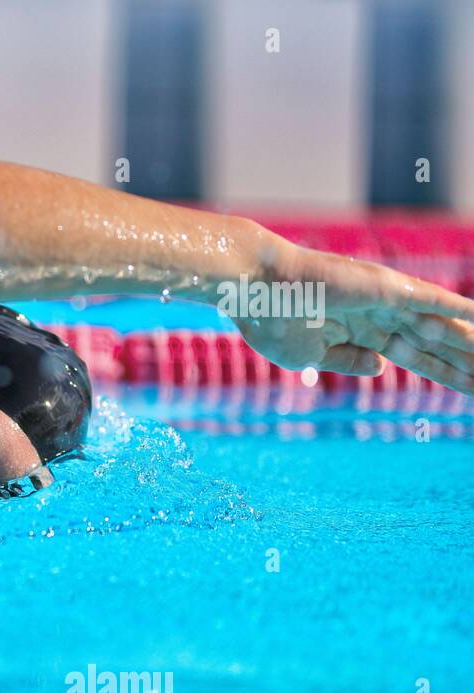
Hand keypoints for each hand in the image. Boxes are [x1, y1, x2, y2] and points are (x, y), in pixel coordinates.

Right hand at [232, 243, 473, 394]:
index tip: (470, 389)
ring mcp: (388, 301)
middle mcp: (381, 316)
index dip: (444, 373)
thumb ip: (346, 361)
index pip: (414, 358)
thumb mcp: (309, 355)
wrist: (256, 287)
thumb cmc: (270, 321)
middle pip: (435, 345)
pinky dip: (464, 310)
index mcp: (360, 333)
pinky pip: (437, 301)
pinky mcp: (389, 289)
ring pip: (443, 327)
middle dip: (465, 363)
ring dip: (471, 343)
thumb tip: (382, 368)